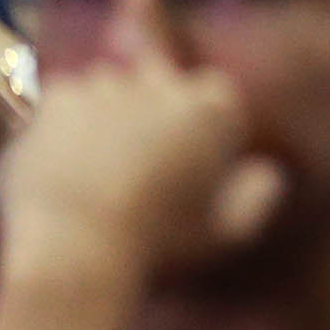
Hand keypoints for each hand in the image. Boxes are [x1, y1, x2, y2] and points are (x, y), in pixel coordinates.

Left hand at [0, 54, 282, 289]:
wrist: (73, 247)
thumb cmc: (155, 244)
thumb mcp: (223, 233)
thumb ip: (256, 198)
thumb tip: (268, 172)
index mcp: (215, 109)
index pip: (212, 92)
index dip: (195, 124)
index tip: (182, 159)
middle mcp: (167, 85)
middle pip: (158, 82)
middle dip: (147, 113)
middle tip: (132, 166)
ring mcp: (112, 86)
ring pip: (108, 86)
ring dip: (104, 113)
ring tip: (93, 168)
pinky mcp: (62, 95)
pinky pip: (64, 95)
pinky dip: (62, 121)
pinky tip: (62, 161)